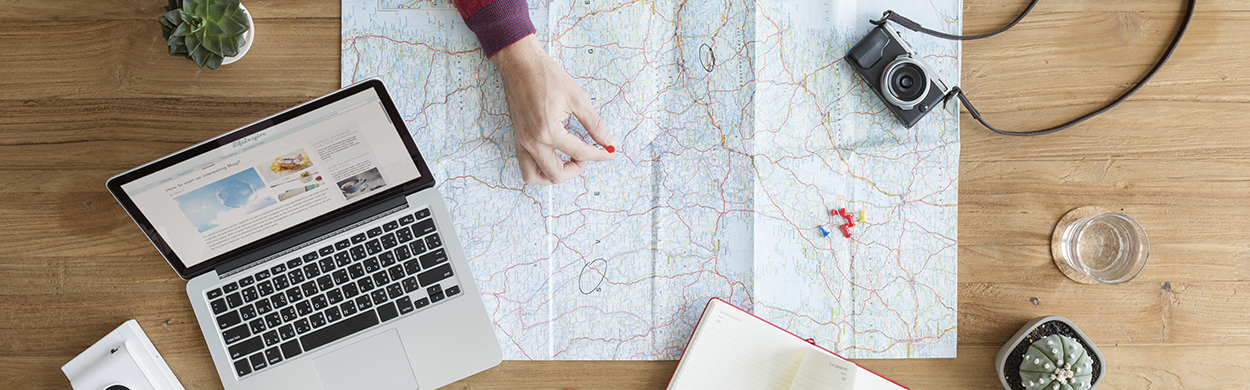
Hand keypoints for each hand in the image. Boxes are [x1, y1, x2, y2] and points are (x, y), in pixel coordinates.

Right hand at [491, 35, 616, 184]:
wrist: (520, 64)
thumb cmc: (547, 76)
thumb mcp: (577, 98)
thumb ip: (594, 124)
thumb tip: (607, 141)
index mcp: (548, 132)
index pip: (579, 153)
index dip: (598, 155)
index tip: (610, 153)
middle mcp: (532, 142)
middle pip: (555, 174)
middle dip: (575, 169)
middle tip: (586, 155)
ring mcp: (522, 142)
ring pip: (534, 176)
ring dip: (553, 175)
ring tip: (567, 161)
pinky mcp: (518, 138)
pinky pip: (526, 165)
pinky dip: (540, 168)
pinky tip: (554, 155)